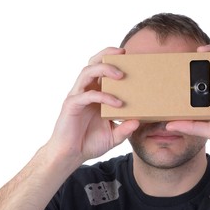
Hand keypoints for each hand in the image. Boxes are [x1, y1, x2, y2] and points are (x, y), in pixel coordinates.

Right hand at [46, 47, 138, 167]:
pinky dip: (104, 97)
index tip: (129, 55)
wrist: (71, 156)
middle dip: (107, 55)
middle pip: (93, 63)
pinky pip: (88, 95)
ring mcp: (78, 96)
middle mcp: (86, 91)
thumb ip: (125, 129)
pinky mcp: (72, 105)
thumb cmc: (90, 143)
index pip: (102, 70)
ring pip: (87, 72)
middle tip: (123, 54)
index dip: (112, 59)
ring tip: (121, 75)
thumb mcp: (114, 136)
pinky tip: (117, 104)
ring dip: (105, 70)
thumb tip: (138, 121)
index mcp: (96, 93)